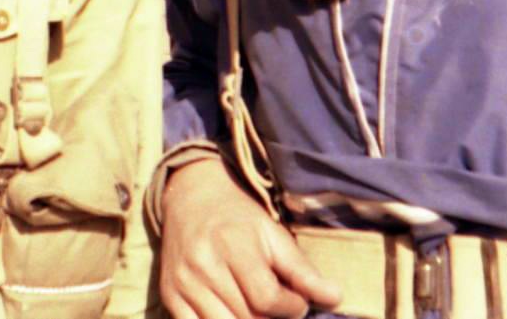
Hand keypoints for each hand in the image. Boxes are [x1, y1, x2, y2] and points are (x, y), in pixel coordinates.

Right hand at [158, 157, 343, 318]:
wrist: (190, 199)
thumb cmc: (238, 218)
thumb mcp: (272, 233)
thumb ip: (302, 269)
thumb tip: (336, 299)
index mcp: (233, 245)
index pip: (267, 298)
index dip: (292, 308)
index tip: (298, 302)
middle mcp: (203, 266)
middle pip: (247, 317)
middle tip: (278, 307)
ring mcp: (183, 284)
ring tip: (258, 311)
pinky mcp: (170, 297)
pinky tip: (234, 315)